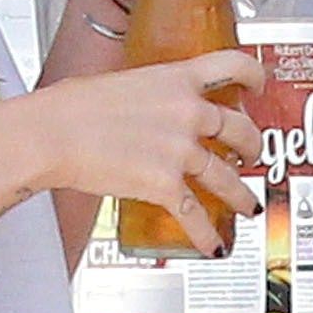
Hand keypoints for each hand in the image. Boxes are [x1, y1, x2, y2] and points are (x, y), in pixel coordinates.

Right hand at [27, 48, 265, 258]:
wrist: (53, 133)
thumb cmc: (71, 107)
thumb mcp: (120, 84)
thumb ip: (146, 96)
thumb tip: (144, 109)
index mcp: (176, 79)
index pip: (233, 66)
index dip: (254, 76)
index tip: (259, 85)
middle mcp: (188, 113)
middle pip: (241, 129)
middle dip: (252, 146)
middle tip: (251, 154)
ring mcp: (181, 151)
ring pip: (227, 177)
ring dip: (242, 195)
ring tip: (248, 204)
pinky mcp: (166, 186)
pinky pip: (196, 216)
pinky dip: (208, 235)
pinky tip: (214, 246)